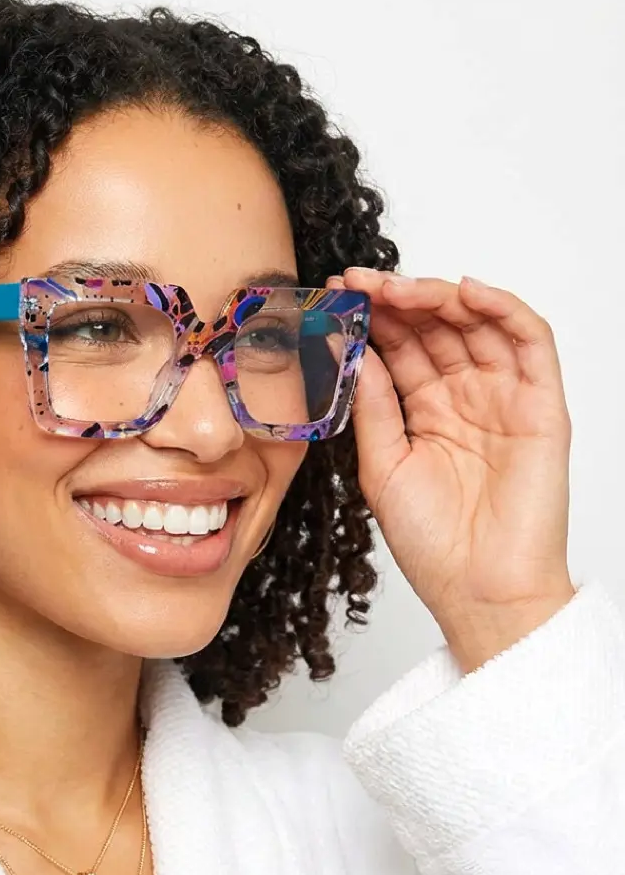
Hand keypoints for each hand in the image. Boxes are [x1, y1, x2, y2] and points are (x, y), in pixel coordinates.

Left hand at [329, 267, 576, 672]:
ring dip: (438, 298)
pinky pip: (531, 344)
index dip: (369, 319)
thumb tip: (354, 352)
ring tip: (396, 287)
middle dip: (395, 301)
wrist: (478, 590)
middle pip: (433, 329)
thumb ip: (373, 408)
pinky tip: (465, 293)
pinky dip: (503, 310)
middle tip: (357, 283)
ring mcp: (503, 398)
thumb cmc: (432, 542)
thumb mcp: (383, 466)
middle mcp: (464, 397)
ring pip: (476, 326)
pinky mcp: (541, 407)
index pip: (398, 348)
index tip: (333, 297)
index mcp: (424, 411)